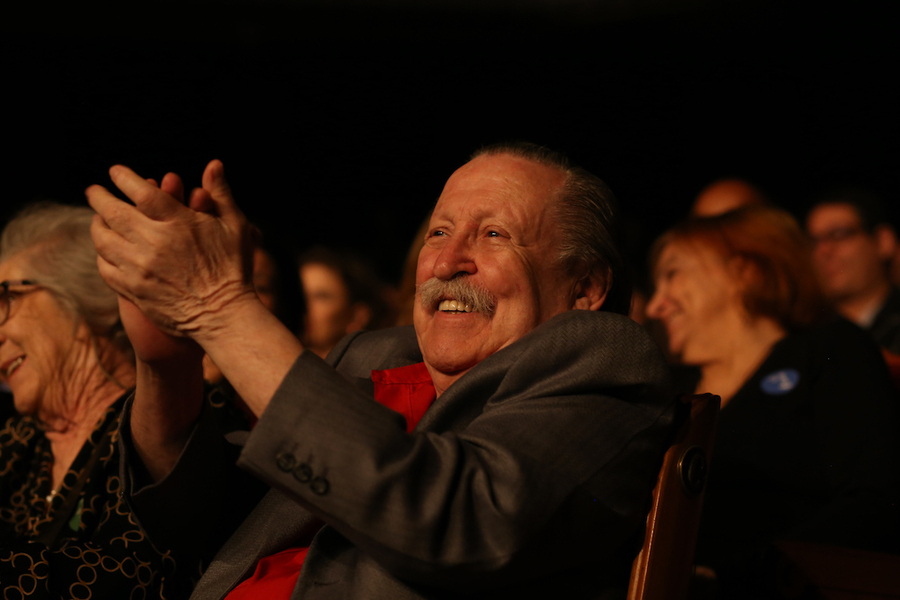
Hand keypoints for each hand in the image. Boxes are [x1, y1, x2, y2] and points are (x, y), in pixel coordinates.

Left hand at [87, 160, 257, 343]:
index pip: (140, 190)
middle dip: (99, 197)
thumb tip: (214, 163)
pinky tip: (105, 251)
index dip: (123, 177)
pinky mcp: (133, 290)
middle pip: (113, 211)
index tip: (115, 172)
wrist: (224, 315)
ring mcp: (139, 267)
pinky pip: (105, 267)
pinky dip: (102, 255)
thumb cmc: (235, 268)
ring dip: (97, 225)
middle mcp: (153, 242)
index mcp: (178, 222)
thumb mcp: (235, 226)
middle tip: (93, 191)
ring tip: (97, 219)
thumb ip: (220, 193)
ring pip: (103, 239)